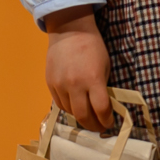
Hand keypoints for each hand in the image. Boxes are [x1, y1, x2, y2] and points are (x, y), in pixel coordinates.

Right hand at [42, 7, 112, 130]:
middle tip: (99, 128)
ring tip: (88, 119)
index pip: (101, 109)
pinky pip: (59, 104)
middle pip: (83, 115)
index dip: (106, 120)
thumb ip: (103, 87)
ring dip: (80, 118)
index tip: (109, 124)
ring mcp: (60, 85)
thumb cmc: (93, 47)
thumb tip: (104, 106)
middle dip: (93, 126)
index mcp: (93, 79)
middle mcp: (75, 85)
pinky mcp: (50, 84)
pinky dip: (69, 109)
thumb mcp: (105, 66)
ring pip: (70, 111)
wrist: (70, 31)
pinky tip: (75, 108)